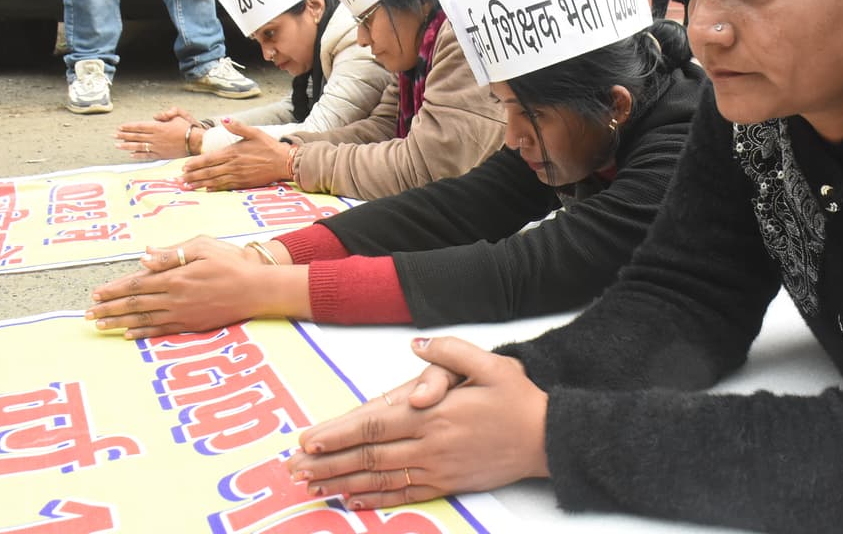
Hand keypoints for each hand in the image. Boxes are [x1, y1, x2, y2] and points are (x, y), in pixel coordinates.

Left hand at [86, 237, 309, 337]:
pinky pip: (162, 330)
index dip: (114, 290)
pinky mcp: (192, 324)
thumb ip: (172, 254)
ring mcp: (183, 314)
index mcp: (176, 277)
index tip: (96, 294)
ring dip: (120, 323)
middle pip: (135, 305)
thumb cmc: (231, 263)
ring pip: (144, 319)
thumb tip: (144, 258)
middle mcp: (176, 298)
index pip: (137, 285)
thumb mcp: (203, 247)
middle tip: (88, 315)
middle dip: (110, 309)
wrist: (257, 289)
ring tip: (101, 326)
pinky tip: (130, 334)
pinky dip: (143, 333)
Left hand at [115, 107, 198, 159]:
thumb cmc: (188, 128)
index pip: (139, 126)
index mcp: (158, 127)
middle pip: (136, 136)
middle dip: (124, 136)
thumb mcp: (179, 115)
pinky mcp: (161, 155)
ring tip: (118, 145)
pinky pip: (147, 155)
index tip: (120, 127)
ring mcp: (158, 147)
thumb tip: (155, 116)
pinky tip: (131, 155)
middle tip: (114, 135)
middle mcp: (155, 137)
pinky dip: (139, 155)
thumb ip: (166, 113)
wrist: (196, 142)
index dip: (128, 127)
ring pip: (139, 146)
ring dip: (127, 146)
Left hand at [180, 118, 290, 190]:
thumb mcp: (254, 132)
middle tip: (179, 180)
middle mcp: (233, 165)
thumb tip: (224, 120)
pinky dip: (215, 188)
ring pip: (214, 181)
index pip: (209, 158)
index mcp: (233, 152)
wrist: (284, 162)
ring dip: (199, 184)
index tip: (183, 167)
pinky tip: (207, 190)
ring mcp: (238, 176)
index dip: (195, 163)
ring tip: (187, 186)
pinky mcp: (244, 183)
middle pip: (208, 172)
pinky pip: (226, 186)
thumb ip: (237, 127)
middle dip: (192, 176)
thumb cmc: (269, 146)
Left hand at [287, 337, 549, 509]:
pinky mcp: (448, 483)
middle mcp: (429, 445)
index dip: (336, 435)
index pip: (372, 426)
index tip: (307, 440)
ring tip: (312, 487)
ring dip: (342, 483)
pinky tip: (352, 500)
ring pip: (379, 479)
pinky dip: (375, 498)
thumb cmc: (519, 398)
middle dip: (326, 464)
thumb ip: (449, 352)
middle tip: (293, 470)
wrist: (548, 438)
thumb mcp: (490, 363)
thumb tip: (416, 343)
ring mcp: (437, 468)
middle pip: (367, 457)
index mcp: (433, 414)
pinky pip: (404, 494)